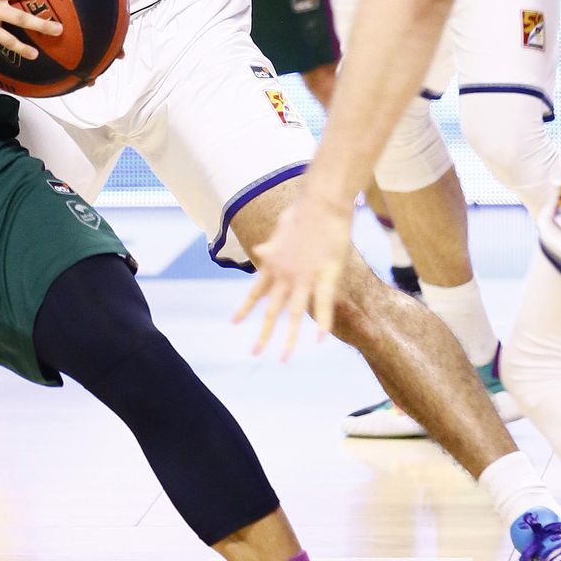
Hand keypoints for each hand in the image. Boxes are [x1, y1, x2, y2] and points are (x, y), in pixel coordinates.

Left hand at [234, 191, 351, 357]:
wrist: (321, 202)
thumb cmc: (302, 211)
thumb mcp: (280, 229)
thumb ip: (272, 245)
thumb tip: (260, 248)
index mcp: (273, 264)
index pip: (255, 291)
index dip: (245, 308)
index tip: (234, 323)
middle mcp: (285, 275)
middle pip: (272, 309)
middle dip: (263, 333)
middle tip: (254, 352)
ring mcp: (304, 277)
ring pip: (294, 314)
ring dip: (288, 338)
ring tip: (283, 358)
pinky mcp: (326, 275)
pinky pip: (323, 304)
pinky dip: (322, 323)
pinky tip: (320, 341)